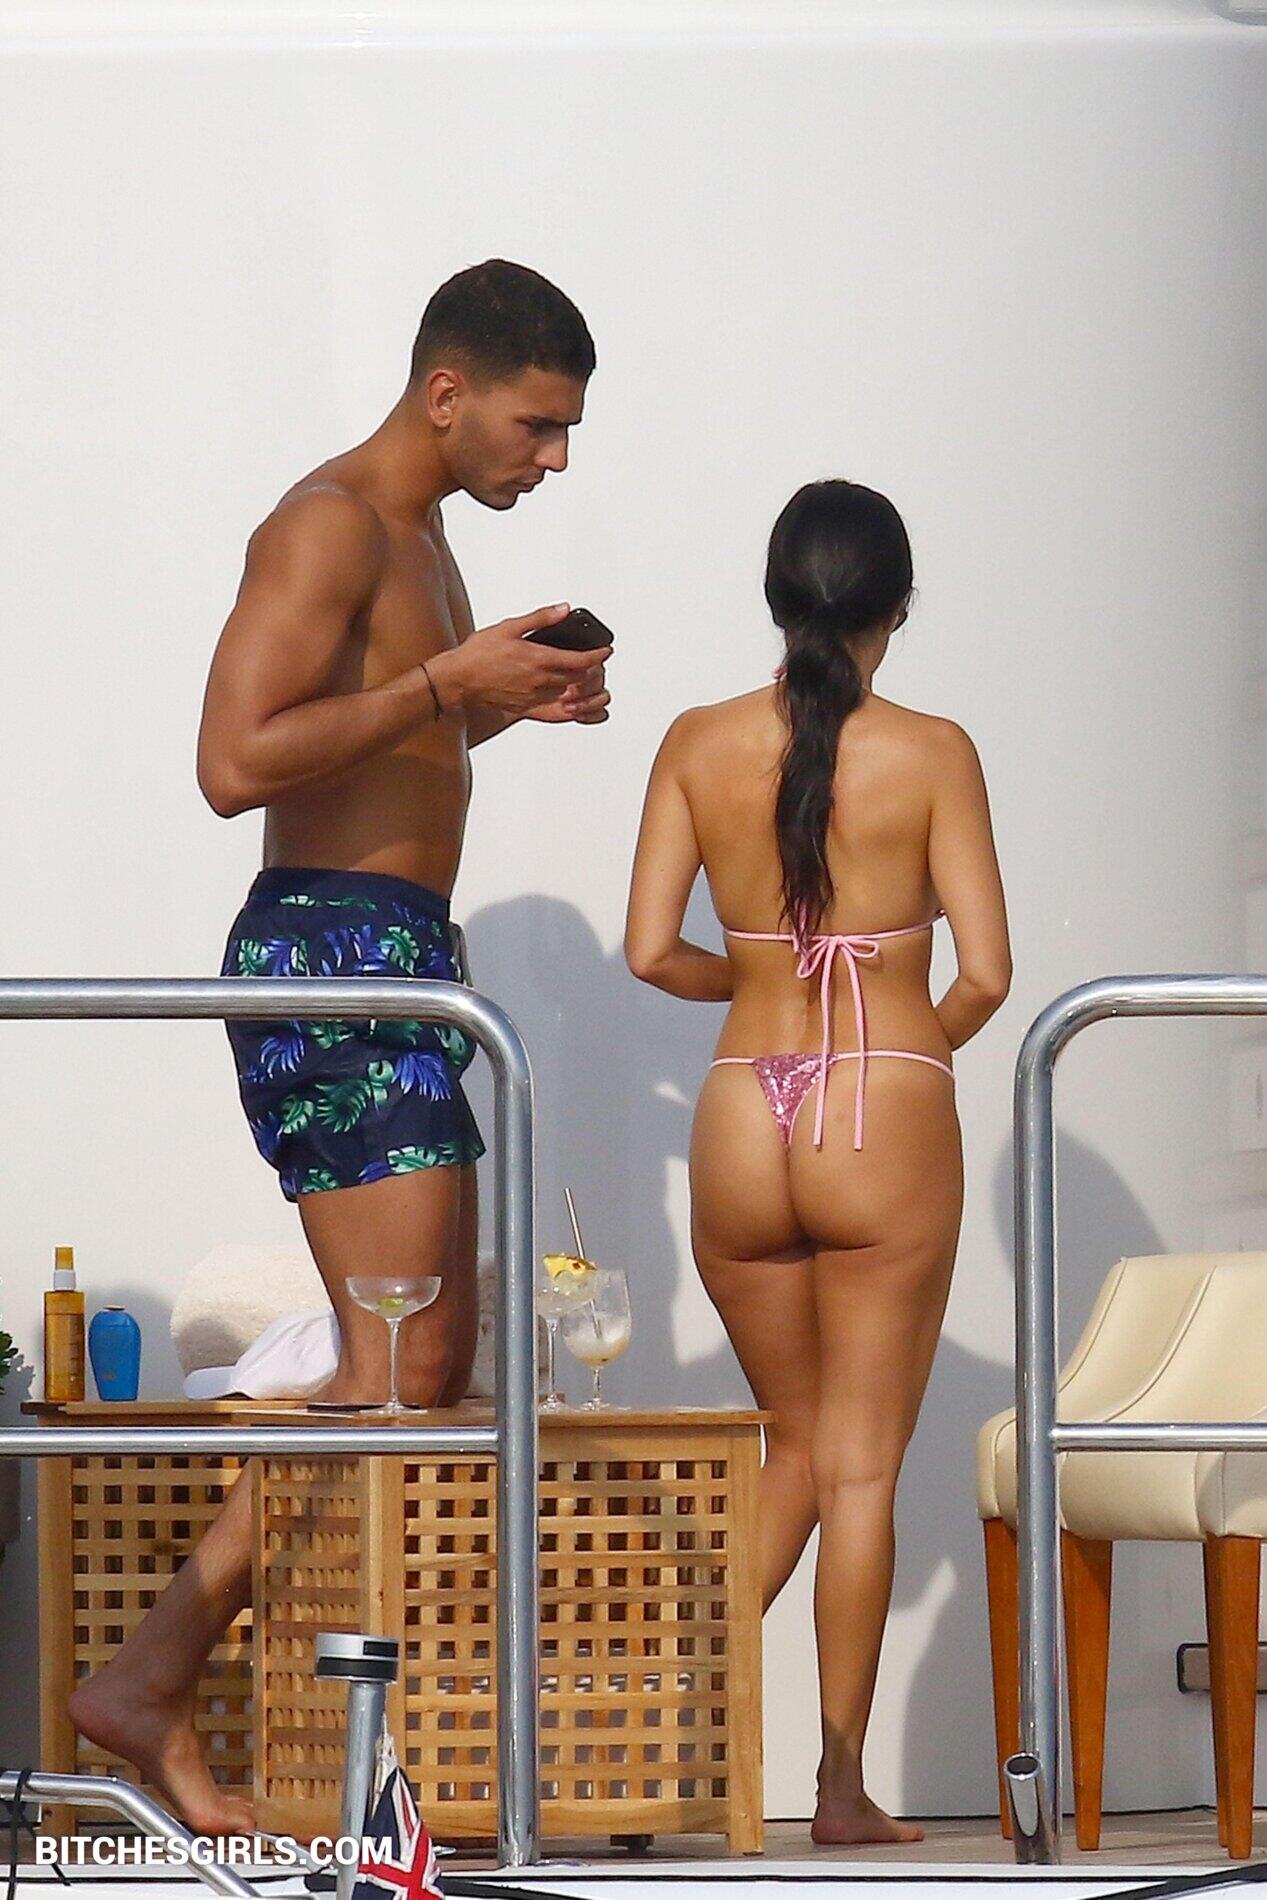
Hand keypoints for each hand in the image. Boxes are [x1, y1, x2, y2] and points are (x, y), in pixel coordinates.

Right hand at [431, 605, 611, 718]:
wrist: (459, 679)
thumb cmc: (479, 653)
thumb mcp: (510, 627)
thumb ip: (541, 618)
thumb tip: (563, 610)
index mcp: (538, 659)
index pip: (579, 661)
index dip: (597, 656)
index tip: (606, 651)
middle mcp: (540, 681)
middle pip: (578, 678)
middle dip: (589, 670)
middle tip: (592, 661)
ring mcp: (533, 696)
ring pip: (567, 692)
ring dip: (575, 684)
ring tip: (576, 673)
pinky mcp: (526, 707)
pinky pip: (551, 704)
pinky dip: (560, 696)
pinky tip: (557, 688)